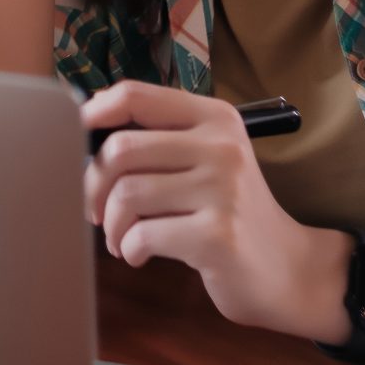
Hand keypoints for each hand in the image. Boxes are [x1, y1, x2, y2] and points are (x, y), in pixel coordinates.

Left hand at [83, 80, 352, 341]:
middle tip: (95, 210)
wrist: (289, 269)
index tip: (76, 136)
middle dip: (93, 185)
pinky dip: (129, 249)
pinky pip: (143, 235)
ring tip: (120, 237)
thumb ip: (159, 141)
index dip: (93, 112)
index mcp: (214, 117)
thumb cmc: (232, 212)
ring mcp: (223, 190)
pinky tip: (139, 254)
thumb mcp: (207, 160)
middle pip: (121, 149)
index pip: (136, 96)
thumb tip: (83, 133)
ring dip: (111, 224)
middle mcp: (221, 146)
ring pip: (127, 194)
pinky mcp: (217, 235)